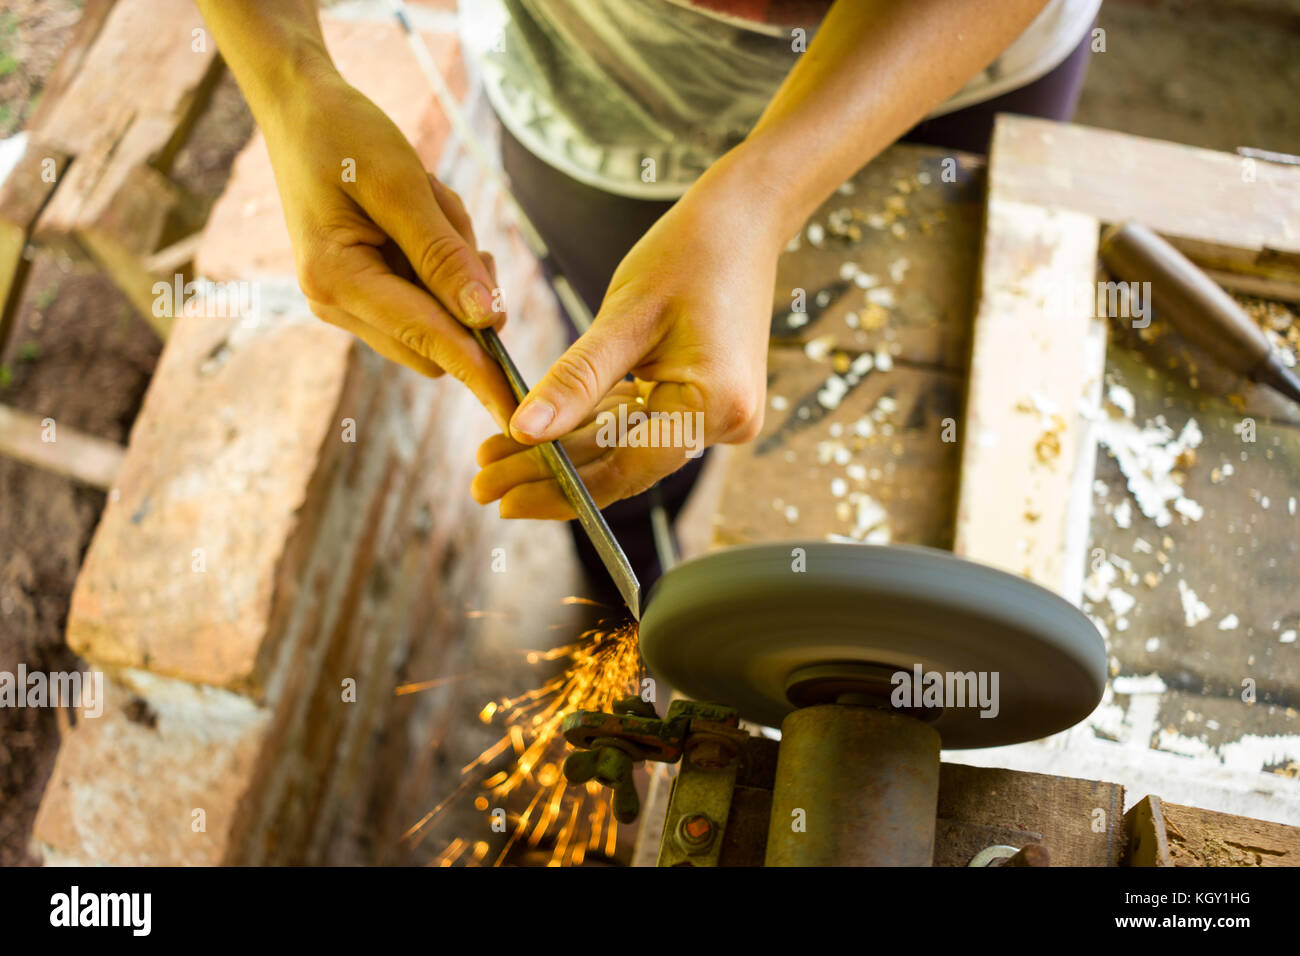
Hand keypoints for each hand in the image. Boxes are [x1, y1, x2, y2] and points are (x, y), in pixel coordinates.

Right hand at [264, 71, 515, 428]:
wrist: (300, 110)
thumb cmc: (344, 135)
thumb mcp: (400, 183)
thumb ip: (443, 254)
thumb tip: (485, 319)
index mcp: (336, 279)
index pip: (428, 340)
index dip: (479, 372)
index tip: (519, 409)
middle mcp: (335, 304)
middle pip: (435, 342)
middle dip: (463, 293)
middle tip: (452, 221)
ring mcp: (346, 302)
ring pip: (434, 319)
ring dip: (451, 269)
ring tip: (425, 203)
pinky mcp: (361, 291)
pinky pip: (423, 297)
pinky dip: (439, 262)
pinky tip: (419, 213)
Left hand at [471, 157, 784, 517]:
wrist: (744, 219)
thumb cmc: (690, 253)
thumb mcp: (624, 317)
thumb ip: (575, 380)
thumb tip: (524, 430)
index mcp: (714, 407)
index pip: (624, 469)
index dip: (560, 489)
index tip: (500, 499)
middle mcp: (723, 424)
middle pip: (620, 465)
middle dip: (549, 474)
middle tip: (482, 484)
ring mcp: (715, 415)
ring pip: (622, 447)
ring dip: (562, 454)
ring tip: (495, 458)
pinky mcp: (702, 400)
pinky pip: (637, 423)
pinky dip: (589, 426)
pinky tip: (536, 434)